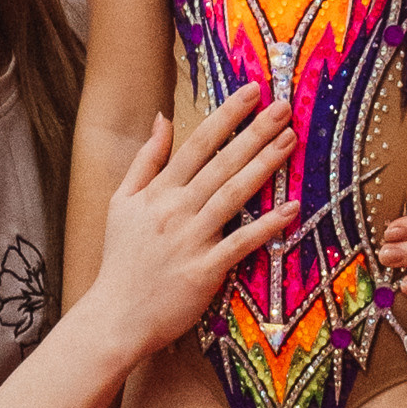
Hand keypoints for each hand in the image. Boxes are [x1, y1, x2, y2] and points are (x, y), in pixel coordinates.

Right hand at [88, 86, 299, 364]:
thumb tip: (162, 119)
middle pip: (221, 163)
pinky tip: (292, 208)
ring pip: (233, 194)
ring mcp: (191, 240)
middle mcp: (175, 210)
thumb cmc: (120, 260)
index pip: (197, 144)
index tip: (252, 91)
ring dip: (264, 166)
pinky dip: (266, 226)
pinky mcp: (204, 271)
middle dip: (254, 132)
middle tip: (283, 107)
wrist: (114, 316)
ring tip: (290, 141)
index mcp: (157, 192)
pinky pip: (241, 243)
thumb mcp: (120, 202)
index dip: (226, 115)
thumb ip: (144, 160)